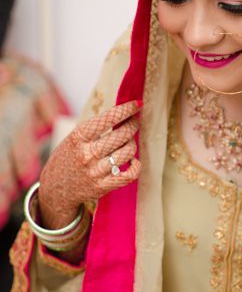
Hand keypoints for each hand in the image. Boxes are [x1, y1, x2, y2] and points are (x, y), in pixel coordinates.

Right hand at [39, 100, 141, 229]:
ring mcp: (95, 172)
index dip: (126, 110)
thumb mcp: (73, 138)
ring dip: (132, 143)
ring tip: (128, 141)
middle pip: (122, 134)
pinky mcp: (103, 186)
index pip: (108, 119)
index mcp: (78, 137)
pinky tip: (132, 161)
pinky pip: (129, 175)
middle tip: (134, 122)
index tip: (137, 104)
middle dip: (133, 125)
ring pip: (128, 152)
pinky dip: (136, 166)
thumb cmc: (68, 158)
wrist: (55, 188)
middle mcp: (87, 154)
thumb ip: (94, 129)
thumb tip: (123, 114)